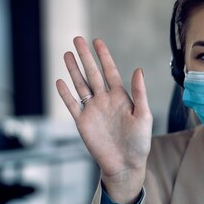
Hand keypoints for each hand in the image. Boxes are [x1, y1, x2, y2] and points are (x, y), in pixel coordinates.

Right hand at [56, 37, 152, 203]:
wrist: (125, 164)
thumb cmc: (139, 142)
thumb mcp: (143, 116)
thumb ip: (139, 93)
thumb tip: (138, 70)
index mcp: (121, 97)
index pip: (110, 71)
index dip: (103, 56)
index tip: (97, 41)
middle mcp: (104, 101)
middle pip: (92, 74)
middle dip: (85, 57)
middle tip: (77, 39)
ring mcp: (92, 111)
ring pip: (80, 85)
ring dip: (73, 70)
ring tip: (67, 54)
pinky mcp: (82, 122)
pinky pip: (72, 105)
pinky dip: (65, 94)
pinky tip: (60, 81)